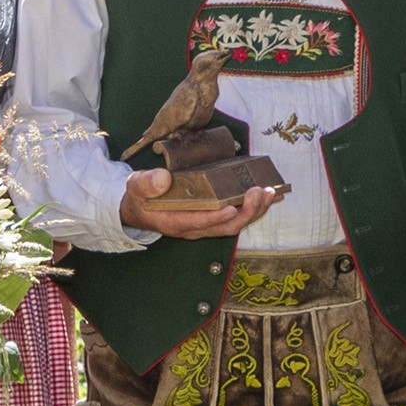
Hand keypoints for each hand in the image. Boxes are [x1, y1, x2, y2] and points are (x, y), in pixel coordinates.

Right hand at [120, 168, 284, 240]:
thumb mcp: (136, 187)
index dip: (216, 217)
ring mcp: (205, 225)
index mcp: (175, 222)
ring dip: (254, 210)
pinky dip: (252, 207)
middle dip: (246, 212)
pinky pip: (236, 217)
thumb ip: (147, 183)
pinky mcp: (213, 219)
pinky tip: (266, 195)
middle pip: (224, 227)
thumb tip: (163, 178)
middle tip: (259, 193)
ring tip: (269, 193)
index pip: (198, 222)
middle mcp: (194, 228)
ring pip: (234, 224)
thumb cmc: (140, 198)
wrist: (140, 210)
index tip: (232, 208)